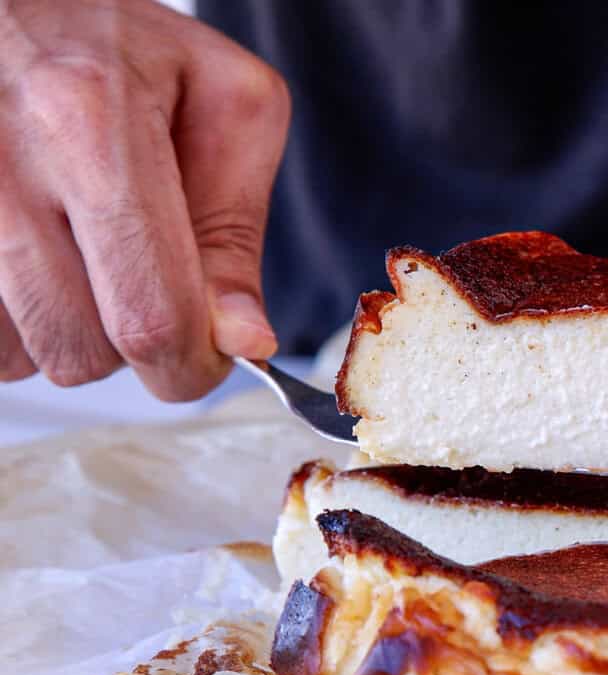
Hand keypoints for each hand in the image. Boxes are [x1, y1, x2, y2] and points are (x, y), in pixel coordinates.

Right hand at [0, 0, 287, 398]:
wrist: (16, 7)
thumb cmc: (117, 45)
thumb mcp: (223, 103)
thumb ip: (236, 230)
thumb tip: (242, 341)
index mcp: (88, 119)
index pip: (150, 315)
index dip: (191, 365)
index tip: (207, 357)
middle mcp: (0, 160)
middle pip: (81, 350)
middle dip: (132, 348)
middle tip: (147, 284)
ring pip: (22, 356)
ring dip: (69, 332)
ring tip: (82, 251)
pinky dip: (18, 324)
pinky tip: (36, 262)